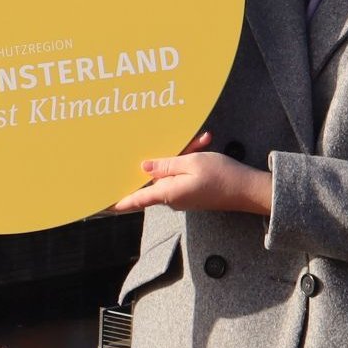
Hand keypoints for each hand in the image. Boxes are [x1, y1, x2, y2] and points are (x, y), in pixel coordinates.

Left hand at [110, 132, 268, 215]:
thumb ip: (165, 165)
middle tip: (171, 146)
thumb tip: (144, 168)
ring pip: (171, 171)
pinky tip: (203, 144)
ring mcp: (182, 194)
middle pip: (155, 178)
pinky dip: (191, 159)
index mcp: (167, 193)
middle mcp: (172, 197)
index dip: (115, 203)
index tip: (97, 205)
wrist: (249, 190)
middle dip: (162, 159)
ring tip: (201, 142)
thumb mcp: (192, 163)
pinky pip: (183, 173)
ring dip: (183, 155)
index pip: (134, 200)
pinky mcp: (193, 190)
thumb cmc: (222, 177)